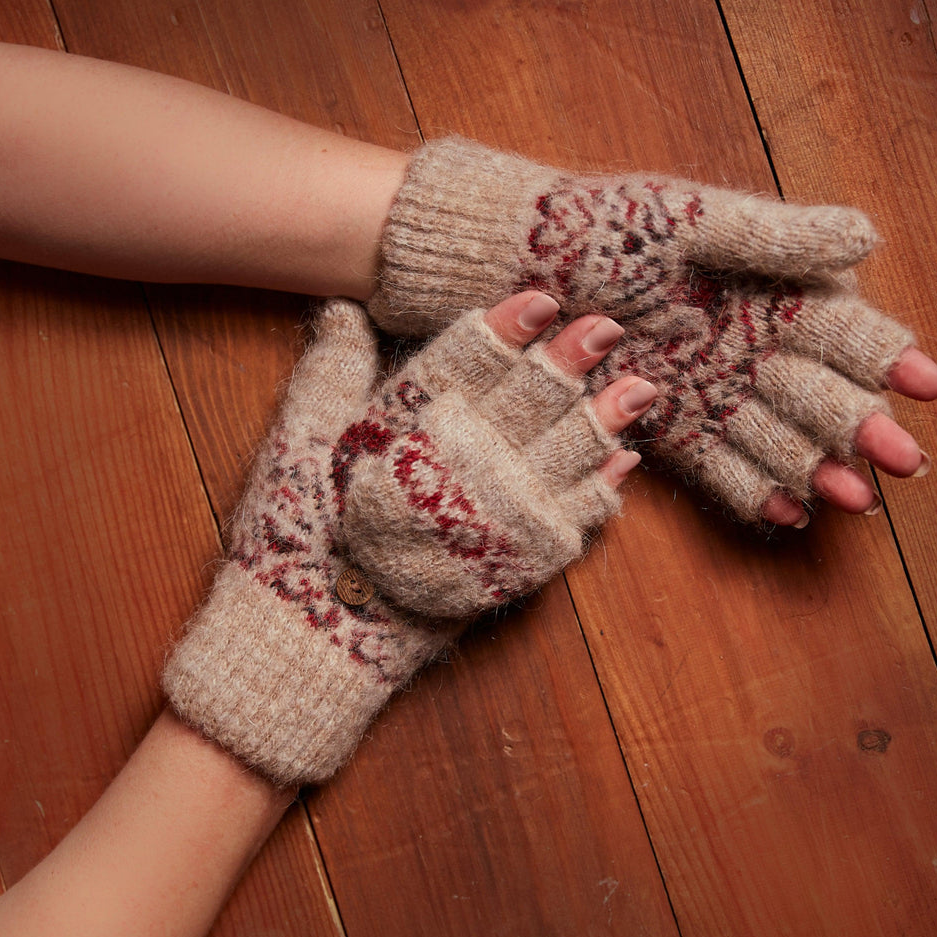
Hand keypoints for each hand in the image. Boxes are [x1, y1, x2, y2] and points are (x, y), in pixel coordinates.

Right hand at [165, 291, 651, 784]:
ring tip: (640, 386)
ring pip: (556, 462)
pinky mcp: (511, 567)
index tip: (541, 299)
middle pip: (520, 409)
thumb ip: (328, 374)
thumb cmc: (296, 538)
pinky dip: (597, 494)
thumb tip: (341, 308)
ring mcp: (492, 525)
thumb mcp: (297, 447)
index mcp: (404, 435)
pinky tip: (625, 465)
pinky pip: (566, 525)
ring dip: (600, 424)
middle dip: (565, 366)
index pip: (459, 370)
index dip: (502, 333)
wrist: (314, 637)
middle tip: (608, 326)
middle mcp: (457, 474)